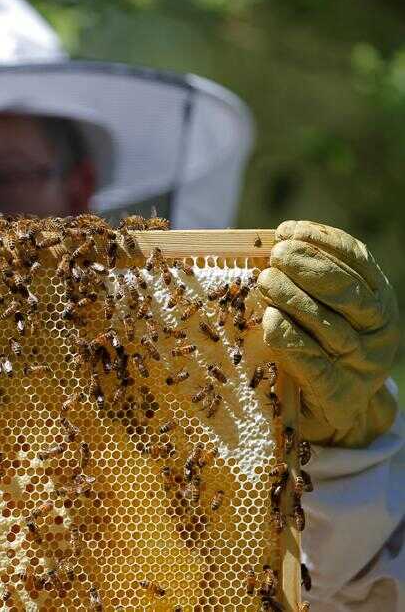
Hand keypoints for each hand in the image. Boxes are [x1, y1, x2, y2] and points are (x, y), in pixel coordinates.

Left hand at [257, 221, 398, 447]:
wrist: (334, 415)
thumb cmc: (318, 350)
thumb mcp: (324, 311)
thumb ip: (309, 280)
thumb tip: (277, 240)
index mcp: (380, 302)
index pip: (358, 262)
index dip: (322, 242)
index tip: (288, 230)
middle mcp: (378, 332)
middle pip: (346, 292)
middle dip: (307, 267)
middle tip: (275, 257)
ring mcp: (361, 366)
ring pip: (329, 325)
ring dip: (293, 298)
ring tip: (264, 281)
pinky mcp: (338, 396)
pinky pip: (314, 365)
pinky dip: (291, 340)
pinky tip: (271, 323)